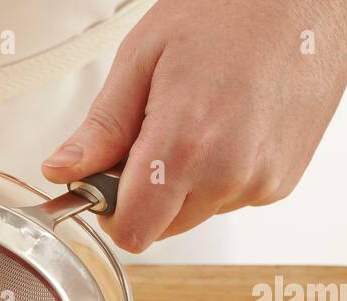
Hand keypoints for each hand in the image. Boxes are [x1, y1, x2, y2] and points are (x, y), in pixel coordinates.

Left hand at [42, 0, 346, 251]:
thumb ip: (102, 127)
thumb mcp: (144, 57)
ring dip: (183, 185)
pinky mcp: (283, 182)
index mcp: (185, 145)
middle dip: (145, 195)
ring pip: (195, 215)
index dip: (110, 213)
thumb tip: (63, 170)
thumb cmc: (234, 10)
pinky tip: (229, 125)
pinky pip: (230, 199)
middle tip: (153, 134)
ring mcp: (261, 182)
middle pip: (161, 228)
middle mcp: (228, 174)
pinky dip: (218, 175)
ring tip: (199, 119)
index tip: (106, 181)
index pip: (132, 232)